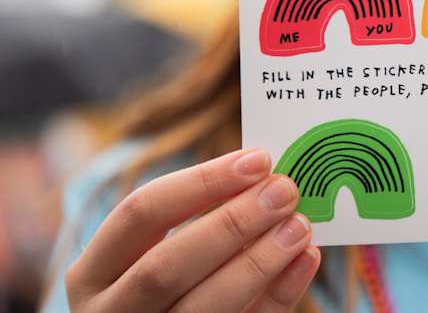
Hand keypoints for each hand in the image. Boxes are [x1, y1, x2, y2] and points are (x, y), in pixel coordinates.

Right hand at [65, 149, 320, 312]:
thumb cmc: (166, 288)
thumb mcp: (153, 255)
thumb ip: (197, 221)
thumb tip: (266, 179)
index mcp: (92, 273)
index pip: (140, 212)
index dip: (202, 181)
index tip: (259, 159)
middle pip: (167, 265)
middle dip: (232, 223)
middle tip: (284, 191)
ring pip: (203, 306)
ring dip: (258, 261)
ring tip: (299, 226)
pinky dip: (278, 295)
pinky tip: (304, 260)